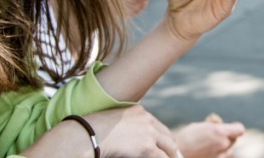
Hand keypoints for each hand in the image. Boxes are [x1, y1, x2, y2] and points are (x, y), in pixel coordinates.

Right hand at [21, 105, 178, 157]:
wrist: (87, 134)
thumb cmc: (91, 131)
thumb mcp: (111, 123)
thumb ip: (124, 127)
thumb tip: (127, 141)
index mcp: (138, 111)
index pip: (157, 125)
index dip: (163, 137)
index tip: (167, 144)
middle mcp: (146, 119)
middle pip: (166, 135)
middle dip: (172, 147)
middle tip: (176, 156)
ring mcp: (148, 132)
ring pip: (168, 147)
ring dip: (171, 156)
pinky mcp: (147, 147)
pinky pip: (162, 157)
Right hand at [175, 120, 245, 157]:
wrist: (176, 155)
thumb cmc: (186, 138)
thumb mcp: (200, 126)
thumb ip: (214, 126)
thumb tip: (220, 124)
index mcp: (219, 132)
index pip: (239, 129)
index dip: (235, 128)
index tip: (231, 128)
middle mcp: (222, 144)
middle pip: (234, 139)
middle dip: (227, 137)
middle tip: (216, 136)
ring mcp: (220, 155)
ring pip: (229, 149)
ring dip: (223, 146)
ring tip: (210, 145)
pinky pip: (223, 156)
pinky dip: (219, 154)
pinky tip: (208, 151)